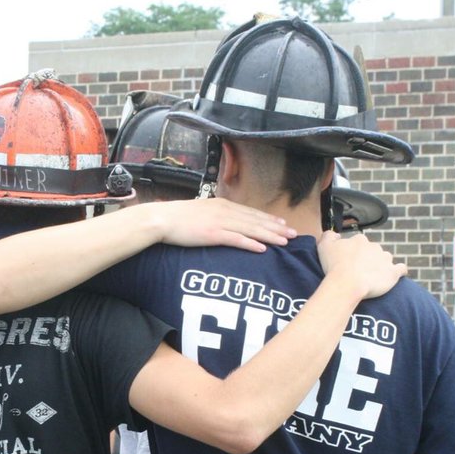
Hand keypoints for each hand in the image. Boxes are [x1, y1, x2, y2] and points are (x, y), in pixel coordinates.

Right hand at [152, 198, 295, 251]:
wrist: (161, 219)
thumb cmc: (176, 218)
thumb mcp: (199, 212)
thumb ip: (213, 216)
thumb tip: (221, 222)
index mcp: (222, 205)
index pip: (250, 212)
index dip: (268, 219)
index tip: (282, 224)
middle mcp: (225, 211)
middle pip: (255, 220)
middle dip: (276, 227)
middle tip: (293, 234)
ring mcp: (220, 222)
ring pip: (251, 229)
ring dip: (269, 235)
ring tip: (285, 241)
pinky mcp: (213, 234)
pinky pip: (236, 240)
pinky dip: (251, 243)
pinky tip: (263, 249)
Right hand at [317, 231, 405, 299]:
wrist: (347, 284)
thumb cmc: (334, 266)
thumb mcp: (324, 246)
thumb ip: (329, 236)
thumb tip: (335, 234)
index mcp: (359, 240)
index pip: (358, 244)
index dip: (352, 254)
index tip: (347, 264)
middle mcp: (374, 246)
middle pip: (372, 251)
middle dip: (367, 259)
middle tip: (357, 272)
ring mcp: (385, 259)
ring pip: (385, 259)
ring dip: (381, 265)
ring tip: (373, 276)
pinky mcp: (393, 272)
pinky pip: (401, 269)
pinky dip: (399, 270)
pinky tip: (397, 274)